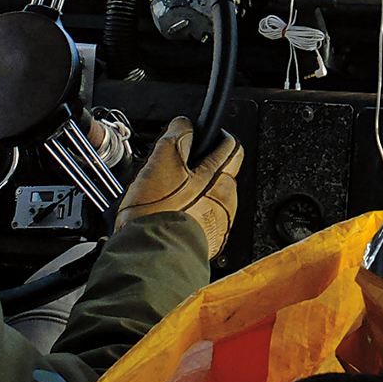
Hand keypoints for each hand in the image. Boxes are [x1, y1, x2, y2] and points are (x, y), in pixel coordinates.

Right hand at [115, 116, 244, 259]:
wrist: (151, 257)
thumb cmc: (158, 214)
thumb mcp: (162, 162)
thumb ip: (177, 137)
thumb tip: (185, 123)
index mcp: (221, 178)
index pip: (231, 145)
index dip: (216, 135)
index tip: (203, 136)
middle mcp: (226, 201)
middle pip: (221, 172)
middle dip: (205, 164)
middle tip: (181, 165)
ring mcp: (218, 224)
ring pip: (211, 197)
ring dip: (197, 191)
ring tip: (171, 194)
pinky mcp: (206, 242)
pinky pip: (202, 220)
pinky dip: (191, 214)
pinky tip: (172, 215)